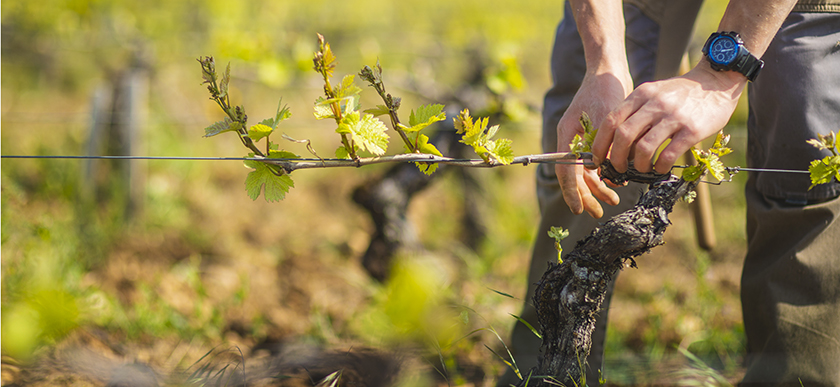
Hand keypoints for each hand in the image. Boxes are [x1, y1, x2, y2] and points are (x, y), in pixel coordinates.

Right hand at [555, 70, 632, 217]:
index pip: (565, 172)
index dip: (572, 192)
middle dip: (587, 195)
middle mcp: (571, 141)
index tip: (579, 209)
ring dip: (599, 186)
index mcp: (567, 136)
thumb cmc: (605, 90)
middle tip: (599, 212)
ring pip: (587, 172)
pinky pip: (596, 162)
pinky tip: (619, 181)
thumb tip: (609, 172)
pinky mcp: (595, 138)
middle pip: (575, 176)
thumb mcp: (607, 120)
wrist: (609, 70)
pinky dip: (606, 173)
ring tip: (614, 199)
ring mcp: (582, 140)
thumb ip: (606, 147)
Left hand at [592, 63, 746, 173]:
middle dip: (616, 158)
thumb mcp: (654, 92)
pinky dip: (659, 166)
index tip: (597, 158)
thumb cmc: (681, 93)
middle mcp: (655, 104)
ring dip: (638, 165)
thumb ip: (636, 110)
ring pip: (644, 148)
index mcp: (641, 94)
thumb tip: (615, 138)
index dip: (600, 143)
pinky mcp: (692, 130)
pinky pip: (668, 154)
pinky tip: (659, 168)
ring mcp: (673, 117)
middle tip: (618, 169)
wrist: (717, 81)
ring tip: (641, 169)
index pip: (611, 120)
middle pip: (623, 136)